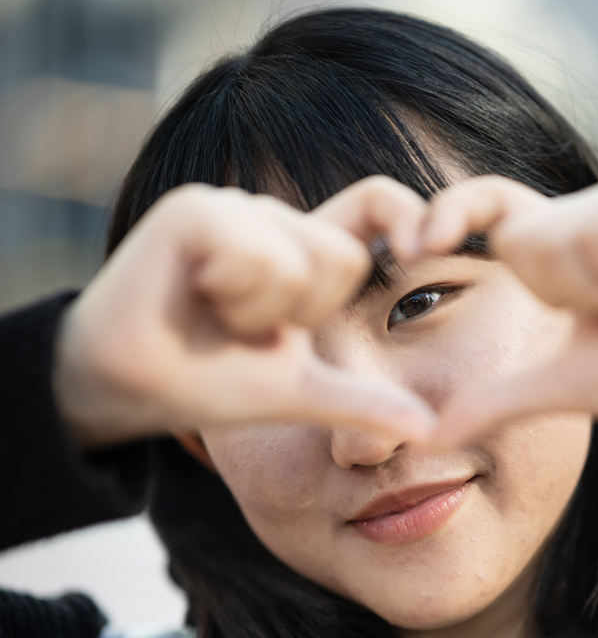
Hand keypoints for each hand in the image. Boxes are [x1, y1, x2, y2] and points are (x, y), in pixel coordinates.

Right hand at [54, 180, 434, 446]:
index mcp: (298, 252)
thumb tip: (428, 430)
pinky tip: (193, 297)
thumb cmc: (206, 382)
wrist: (128, 388)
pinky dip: (232, 295)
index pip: (375, 207)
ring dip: (259, 313)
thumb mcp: (297, 393)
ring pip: (297, 258)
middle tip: (246, 330)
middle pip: (341, 255)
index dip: (405, 217)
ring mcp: (231, 209)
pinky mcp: (196, 212)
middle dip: (298, 316)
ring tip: (215, 317)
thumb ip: (359, 401)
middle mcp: (269, 220)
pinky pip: (255, 254)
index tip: (425, 249)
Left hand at [416, 170, 597, 443]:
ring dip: (593, 287)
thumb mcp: (564, 385)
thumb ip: (497, 400)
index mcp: (565, 249)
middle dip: (555, 290)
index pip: (490, 210)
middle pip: (518, 232)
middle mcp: (592, 213)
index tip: (408, 247)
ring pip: (558, 234)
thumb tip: (430, 434)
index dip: (446, 216)